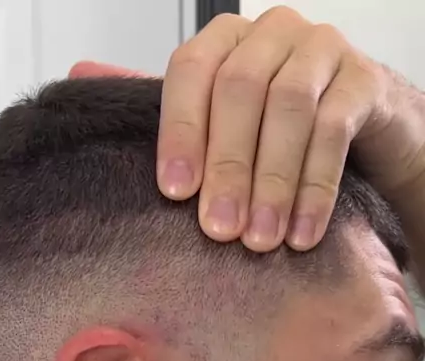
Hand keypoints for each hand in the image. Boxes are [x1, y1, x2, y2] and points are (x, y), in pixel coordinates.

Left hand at [70, 8, 424, 253]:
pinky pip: (334, 131)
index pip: (191, 72)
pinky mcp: (363, 82)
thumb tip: (78, 75)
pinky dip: (315, 187)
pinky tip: (302, 233)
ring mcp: (321, 51)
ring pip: (289, 108)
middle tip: (220, 231)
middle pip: (240, 89)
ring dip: (272, 182)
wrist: (364, 134)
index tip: (176, 193)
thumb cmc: (277, 135)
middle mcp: (270, 35)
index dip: (181, 132)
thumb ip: (170, 111)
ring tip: (261, 240)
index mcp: (224, 42)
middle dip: (227, 166)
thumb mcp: (222, 124)